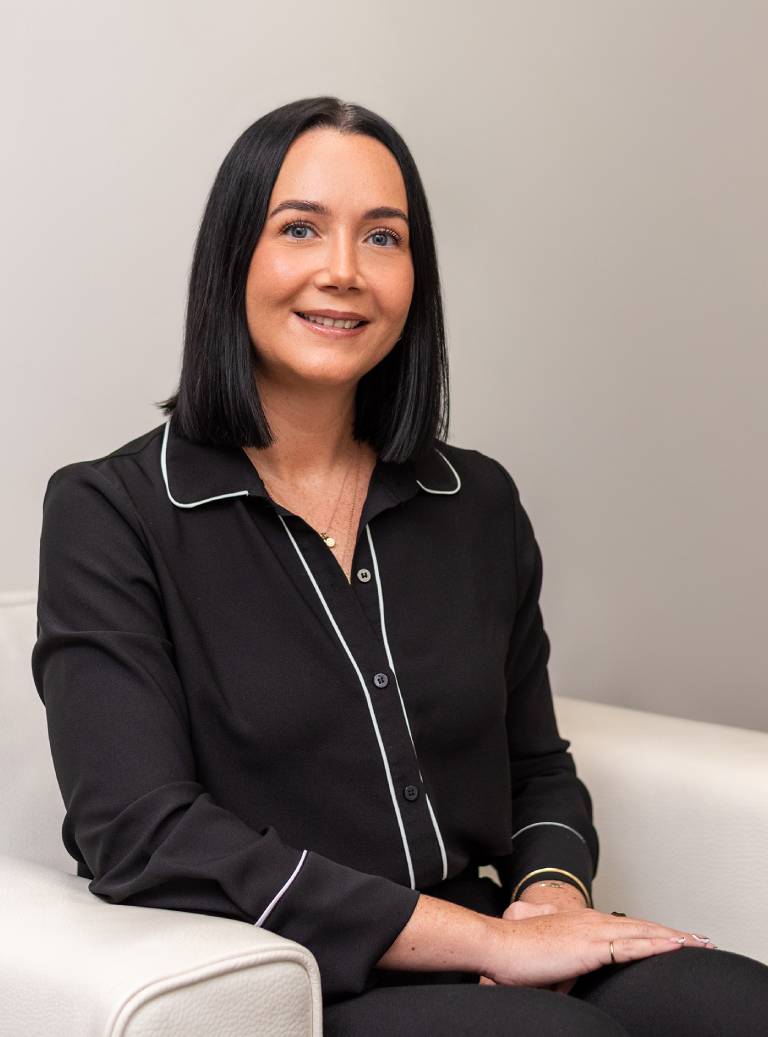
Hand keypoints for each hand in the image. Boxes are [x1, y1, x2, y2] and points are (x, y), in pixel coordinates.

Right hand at [477, 900, 714, 990]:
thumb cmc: (516, 957)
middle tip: (700, 940)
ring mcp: (591, 931)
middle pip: (641, 927)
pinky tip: (674, 947)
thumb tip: (570, 985)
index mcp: (581, 924)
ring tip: (698, 943)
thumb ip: (564, 970)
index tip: (673, 938)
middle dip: (672, 934)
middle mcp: (590, 921)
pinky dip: (656, 945)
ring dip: (673, 938)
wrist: (497, 946)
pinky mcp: (590, 946)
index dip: (651, 933)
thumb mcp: (547, 965)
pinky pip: (630, 946)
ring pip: (642, 933)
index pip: (625, 928)